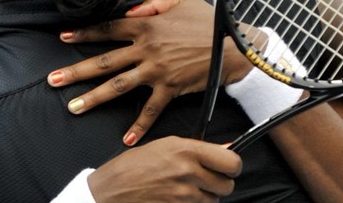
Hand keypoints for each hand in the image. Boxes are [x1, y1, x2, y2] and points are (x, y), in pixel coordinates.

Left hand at [48, 0, 249, 145]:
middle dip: (76, 71)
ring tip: (73, 107)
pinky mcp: (171, 89)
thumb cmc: (208, 21)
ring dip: (94, 97)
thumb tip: (129, 11)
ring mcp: (157, 71)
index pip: (108, 28)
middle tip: (52, 80)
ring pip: (118, 86)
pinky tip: (126, 139)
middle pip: (104, 61)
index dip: (85, 34)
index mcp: (146, 24)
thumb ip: (152, 2)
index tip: (63, 38)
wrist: (234, 46)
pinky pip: (151, 110)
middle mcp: (146, 48)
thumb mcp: (181, 0)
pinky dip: (139, 126)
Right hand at [88, 136, 241, 202]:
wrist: (110, 190)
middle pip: (227, 186)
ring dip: (203, 197)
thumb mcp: (164, 146)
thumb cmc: (133, 166)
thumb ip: (196, 149)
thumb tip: (226, 149)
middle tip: (204, 180)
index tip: (227, 167)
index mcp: (186, 150)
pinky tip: (175, 199)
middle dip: (218, 184)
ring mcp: (183, 196)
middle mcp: (188, 172)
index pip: (232, 162)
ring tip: (182, 189)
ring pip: (213, 201)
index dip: (232, 166)